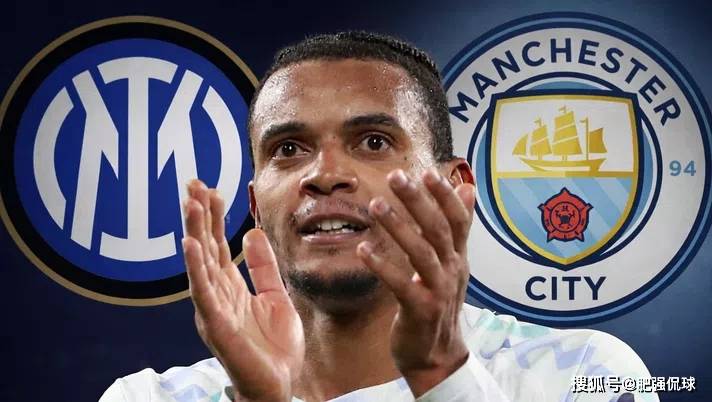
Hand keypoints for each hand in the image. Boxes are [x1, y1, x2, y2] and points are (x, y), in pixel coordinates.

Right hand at [183, 180, 304, 401]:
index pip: (218, 245)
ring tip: (190, 204)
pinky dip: (196, 268)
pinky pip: (204, 293)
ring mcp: (213, 309)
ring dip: (194, 232)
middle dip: (199, 215)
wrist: (280, 386)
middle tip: (191, 183)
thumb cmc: (275, 348)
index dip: (213, 217)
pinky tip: (191, 245)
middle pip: (205, 248)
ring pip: (201, 264)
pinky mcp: (217, 325)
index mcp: (231, 288)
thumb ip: (264, 267)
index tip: (209, 187)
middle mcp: (217, 295)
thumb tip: (252, 232)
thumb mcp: (276, 296)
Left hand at [356, 168, 474, 396]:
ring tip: (375, 205)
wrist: (437, 356)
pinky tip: (363, 249)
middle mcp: (453, 271)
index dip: (445, 195)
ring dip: (398, 227)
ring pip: (421, 253)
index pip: (458, 220)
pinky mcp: (420, 311)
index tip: (427, 171)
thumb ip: (458, 228)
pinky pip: (400, 284)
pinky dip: (382, 265)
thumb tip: (468, 188)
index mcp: (459, 258)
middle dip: (418, 201)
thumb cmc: (439, 305)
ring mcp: (439, 291)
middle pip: (439, 230)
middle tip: (397, 176)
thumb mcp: (453, 265)